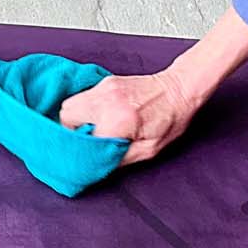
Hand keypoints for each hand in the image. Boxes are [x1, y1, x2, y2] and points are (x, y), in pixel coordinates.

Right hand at [59, 70, 203, 165]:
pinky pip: (83, 97)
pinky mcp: (106, 82)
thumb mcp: (149, 150)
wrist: (180, 88)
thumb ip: (118, 158)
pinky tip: (100, 116)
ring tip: (92, 129)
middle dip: (71, 132)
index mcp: (118, 120)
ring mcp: (104, 87)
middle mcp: (106, 101)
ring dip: (75, 120)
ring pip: (70, 104)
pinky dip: (85, 109)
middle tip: (86, 142)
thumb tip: (95, 165)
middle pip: (66, 117)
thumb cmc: (170, 120)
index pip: (83, 141)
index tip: (82, 159)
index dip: (81, 152)